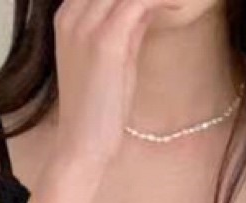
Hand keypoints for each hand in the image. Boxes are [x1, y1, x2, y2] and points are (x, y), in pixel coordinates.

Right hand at [49, 0, 166, 178]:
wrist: (82, 145)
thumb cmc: (99, 107)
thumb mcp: (113, 57)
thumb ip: (126, 27)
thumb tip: (148, 4)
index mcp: (67, 15)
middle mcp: (71, 14)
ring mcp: (85, 26)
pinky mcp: (105, 42)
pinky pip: (138, 1)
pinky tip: (178, 5)